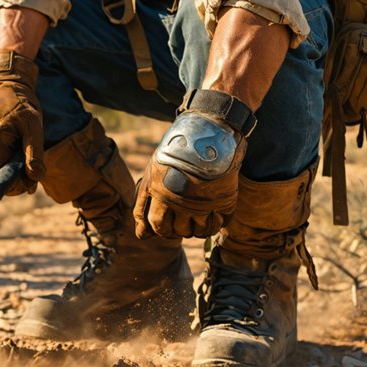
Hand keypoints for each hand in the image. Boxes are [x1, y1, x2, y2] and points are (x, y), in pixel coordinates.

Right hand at [0, 50, 43, 194]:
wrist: (0, 81)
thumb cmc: (18, 101)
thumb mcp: (32, 125)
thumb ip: (34, 153)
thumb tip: (35, 178)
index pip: (8, 180)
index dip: (24, 182)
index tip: (35, 177)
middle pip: (0, 176)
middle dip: (17, 171)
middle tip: (29, 155)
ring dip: (8, 164)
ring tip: (18, 144)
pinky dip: (1, 157)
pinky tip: (10, 144)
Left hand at [134, 104, 248, 238]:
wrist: (209, 131)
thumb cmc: (177, 152)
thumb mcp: (153, 173)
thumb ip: (144, 204)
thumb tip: (142, 235)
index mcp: (160, 193)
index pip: (156, 226)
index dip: (160, 229)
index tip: (166, 224)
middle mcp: (180, 201)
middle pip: (177, 232)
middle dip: (177, 231)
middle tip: (182, 221)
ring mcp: (204, 202)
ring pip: (198, 231)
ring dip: (197, 229)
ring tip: (198, 217)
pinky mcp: (224, 199)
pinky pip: (219, 224)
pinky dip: (216, 223)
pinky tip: (214, 214)